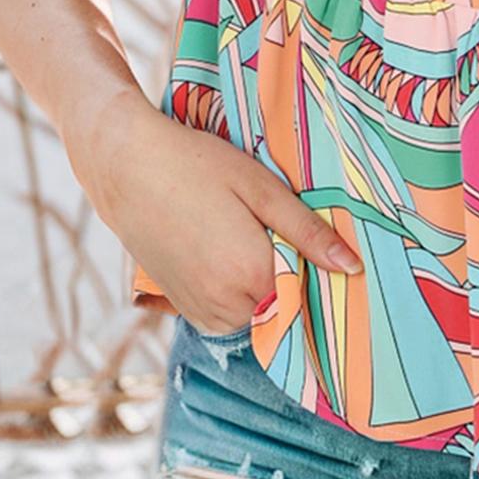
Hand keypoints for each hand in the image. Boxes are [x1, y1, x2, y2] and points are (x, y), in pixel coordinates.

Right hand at [69, 88, 361, 332]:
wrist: (125, 166)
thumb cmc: (196, 165)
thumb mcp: (261, 187)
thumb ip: (307, 231)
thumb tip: (352, 267)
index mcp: (250, 273)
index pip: (310, 291)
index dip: (318, 267)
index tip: (318, 242)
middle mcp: (225, 305)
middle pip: (284, 304)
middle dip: (291, 274)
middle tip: (274, 226)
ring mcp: (199, 311)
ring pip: (257, 312)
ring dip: (263, 284)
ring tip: (245, 232)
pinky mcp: (180, 308)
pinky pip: (228, 313)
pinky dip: (237, 291)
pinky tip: (225, 247)